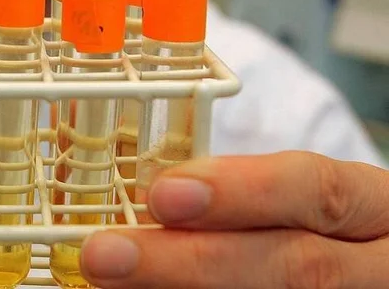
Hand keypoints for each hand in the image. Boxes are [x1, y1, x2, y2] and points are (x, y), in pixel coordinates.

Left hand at [80, 152, 388, 287]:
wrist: (369, 275)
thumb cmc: (323, 233)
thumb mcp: (309, 205)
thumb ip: (244, 199)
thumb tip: (146, 200)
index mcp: (374, 209)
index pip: (318, 190)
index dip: (239, 191)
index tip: (161, 195)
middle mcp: (377, 267)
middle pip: (295, 267)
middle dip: (192, 261)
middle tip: (107, 255)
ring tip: (113, 287)